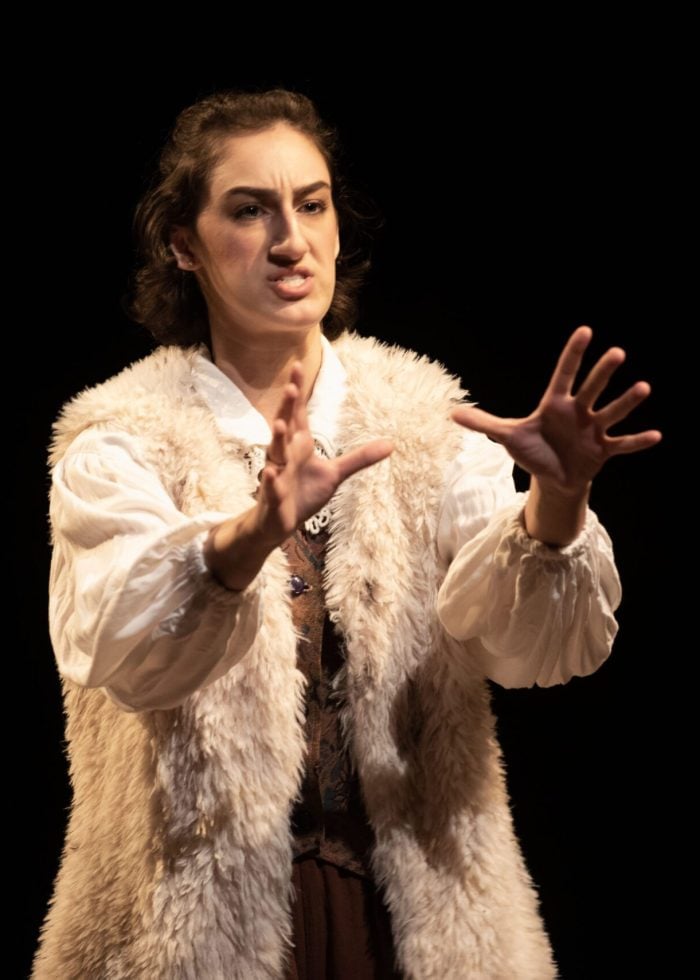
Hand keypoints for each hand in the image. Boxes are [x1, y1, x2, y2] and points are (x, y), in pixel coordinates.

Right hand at [205, 361, 391, 589]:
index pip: (298, 413)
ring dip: (277, 439)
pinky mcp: (273, 498)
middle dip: (287, 407)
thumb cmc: (304, 493)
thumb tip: (391, 443)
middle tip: (292, 387)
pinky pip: (271, 488)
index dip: (298, 391)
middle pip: (285, 426)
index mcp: (299, 445)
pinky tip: (271, 474)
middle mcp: (285, 455)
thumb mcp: (336, 474)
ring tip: (280, 424)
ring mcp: (277, 475)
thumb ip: (360, 458)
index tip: (297, 365)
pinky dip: (271, 482)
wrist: (280, 522)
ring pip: (275, 454)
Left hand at [451, 325, 661, 494]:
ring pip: (612, 412)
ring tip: (643, 387)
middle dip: (602, 373)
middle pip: (591, 388)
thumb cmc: (533, 450)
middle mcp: (578, 412)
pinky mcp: (603, 451)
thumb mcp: (507, 437)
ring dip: (626, 402)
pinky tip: (656, 435)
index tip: (586, 331)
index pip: (564, 374)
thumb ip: (483, 423)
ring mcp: (593, 430)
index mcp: (555, 404)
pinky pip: (623, 444)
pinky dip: (638, 441)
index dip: (573, 355)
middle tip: (616, 353)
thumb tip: (451, 414)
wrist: (552, 477)